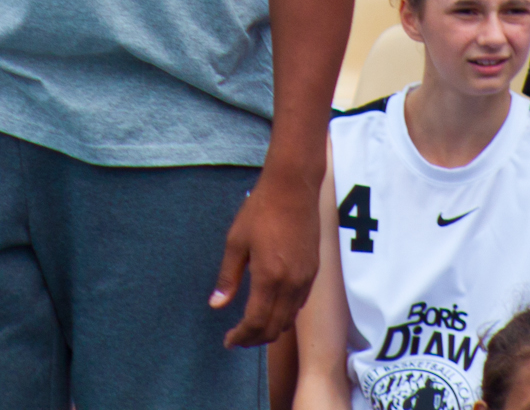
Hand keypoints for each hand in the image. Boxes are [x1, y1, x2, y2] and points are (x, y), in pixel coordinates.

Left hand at [210, 170, 320, 347]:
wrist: (293, 188)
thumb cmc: (260, 210)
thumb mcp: (236, 242)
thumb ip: (228, 277)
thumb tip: (216, 304)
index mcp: (269, 278)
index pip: (256, 322)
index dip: (241, 337)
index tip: (228, 341)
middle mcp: (291, 284)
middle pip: (275, 328)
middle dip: (255, 339)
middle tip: (238, 338)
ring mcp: (306, 279)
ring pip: (289, 319)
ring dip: (270, 329)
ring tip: (252, 327)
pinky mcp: (314, 271)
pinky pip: (299, 305)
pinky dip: (284, 315)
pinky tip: (271, 308)